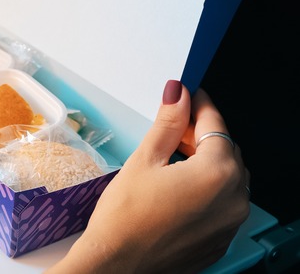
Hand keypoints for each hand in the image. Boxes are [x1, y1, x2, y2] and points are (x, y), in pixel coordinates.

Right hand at [49, 80, 250, 272]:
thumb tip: (178, 94)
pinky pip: (222, 205)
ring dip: (206, 163)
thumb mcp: (144, 160)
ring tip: (171, 161)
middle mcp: (234, 199)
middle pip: (226, 152)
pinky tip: (176, 190)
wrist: (116, 265)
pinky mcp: (220, 240)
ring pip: (227, 178)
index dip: (201, 106)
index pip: (216, 126)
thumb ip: (168, 124)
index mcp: (217, 174)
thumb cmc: (124, 217)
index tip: (189, 94)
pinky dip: (206, 190)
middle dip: (202, 135)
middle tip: (173, 129)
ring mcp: (230, 223)